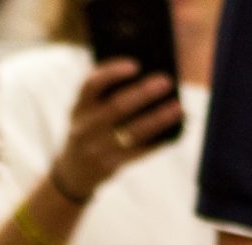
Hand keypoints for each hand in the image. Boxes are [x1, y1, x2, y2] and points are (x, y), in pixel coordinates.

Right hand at [50, 59, 179, 200]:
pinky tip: (172, 133)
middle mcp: (85, 127)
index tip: (135, 65)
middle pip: (117, 106)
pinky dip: (157, 141)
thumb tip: (147, 80)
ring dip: (158, 118)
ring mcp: (97, 148)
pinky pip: (139, 151)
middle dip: (143, 93)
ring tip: (177, 107)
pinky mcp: (110, 165)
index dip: (112, 73)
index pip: (91, 85)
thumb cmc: (89, 131)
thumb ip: (105, 95)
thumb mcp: (86, 112)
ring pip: (133, 131)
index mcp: (79, 107)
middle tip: (166, 81)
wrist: (74, 172)